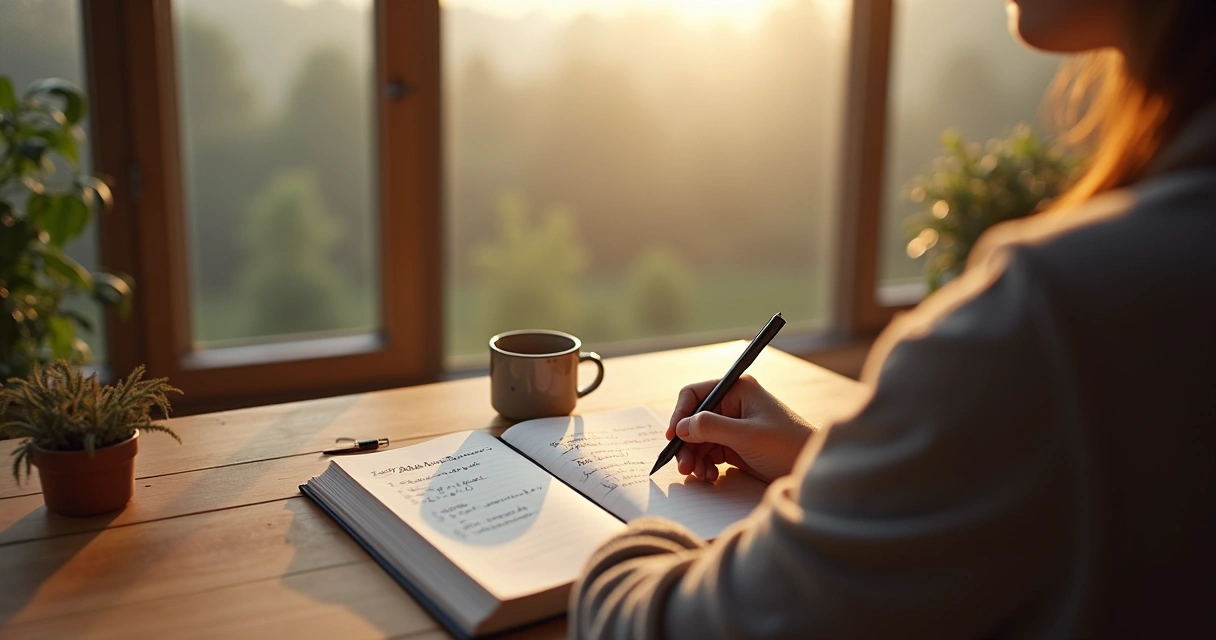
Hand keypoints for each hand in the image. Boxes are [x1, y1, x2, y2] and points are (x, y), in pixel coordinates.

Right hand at [666, 375, 814, 482]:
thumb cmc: (787, 445)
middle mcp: (732, 404)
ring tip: (699, 475)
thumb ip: (711, 427)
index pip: (695, 395)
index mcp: (737, 390)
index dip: (680, 415)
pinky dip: (705, 464)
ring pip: (699, 439)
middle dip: (686, 443)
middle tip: (684, 466)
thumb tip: (681, 427)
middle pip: (694, 420)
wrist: (812, 468)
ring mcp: (733, 425)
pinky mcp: (736, 445)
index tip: (673, 437)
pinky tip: (709, 476)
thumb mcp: (746, 435)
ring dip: (694, 457)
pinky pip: (710, 452)